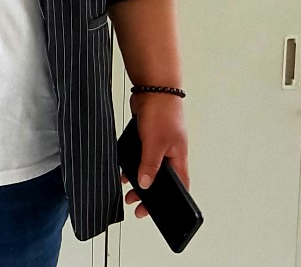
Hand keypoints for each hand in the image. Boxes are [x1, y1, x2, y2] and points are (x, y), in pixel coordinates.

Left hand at [121, 92, 189, 219]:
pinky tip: (121, 170)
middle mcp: (170, 154)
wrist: (153, 87)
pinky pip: (140, 155)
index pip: (179, 187)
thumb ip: (150, 165)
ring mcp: (159, 145)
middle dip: (148, 194)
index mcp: (178, 158)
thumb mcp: (155, 143)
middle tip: (133, 203)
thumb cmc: (163, 112)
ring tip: (125, 189)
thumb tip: (146, 185)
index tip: (151, 212)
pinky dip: (131, 164)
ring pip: (149, 168)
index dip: (167, 202)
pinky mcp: (147, 137)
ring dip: (138, 179)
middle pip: (161, 180)